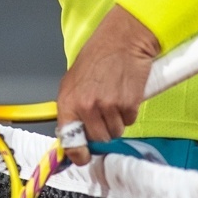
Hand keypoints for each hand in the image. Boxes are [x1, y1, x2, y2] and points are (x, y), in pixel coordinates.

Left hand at [54, 6, 158, 166]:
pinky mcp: (128, 105)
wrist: (122, 41)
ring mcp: (108, 107)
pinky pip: (129, 121)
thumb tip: (73, 131)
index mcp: (68, 101)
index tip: (83, 157)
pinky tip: (124, 94)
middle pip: (98, 138)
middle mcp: (86, 107)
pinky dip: (129, 112)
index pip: (69, 139)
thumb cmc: (98, 57)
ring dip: (116, 121)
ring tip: (114, 98)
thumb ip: (73, 107)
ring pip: (115, 132)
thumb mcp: (73, 81)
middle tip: (104, 112)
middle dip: (102, 130)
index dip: (77, 153)